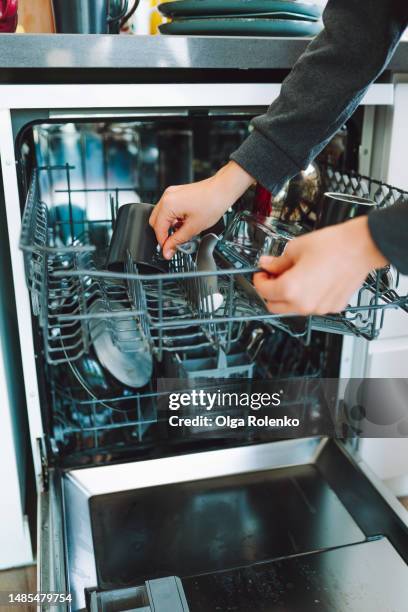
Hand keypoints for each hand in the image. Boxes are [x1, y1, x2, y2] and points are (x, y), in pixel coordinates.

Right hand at [149, 161, 253, 258]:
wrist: (223, 189)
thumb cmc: (212, 203)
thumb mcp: (194, 227)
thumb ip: (178, 241)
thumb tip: (168, 250)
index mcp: (169, 204)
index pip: (158, 229)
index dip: (163, 243)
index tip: (168, 251)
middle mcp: (167, 197)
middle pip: (155, 221)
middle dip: (163, 234)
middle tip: (173, 244)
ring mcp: (171, 194)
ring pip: (161, 215)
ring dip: (168, 226)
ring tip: (182, 232)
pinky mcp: (176, 193)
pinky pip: (168, 209)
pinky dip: (172, 218)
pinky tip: (183, 223)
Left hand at [253, 216, 387, 314]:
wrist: (361, 247)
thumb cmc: (333, 246)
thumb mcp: (295, 248)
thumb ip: (277, 261)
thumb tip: (268, 265)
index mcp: (290, 289)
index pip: (263, 291)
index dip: (259, 280)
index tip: (261, 273)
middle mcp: (304, 304)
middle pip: (275, 307)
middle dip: (270, 292)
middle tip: (273, 276)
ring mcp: (319, 308)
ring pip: (294, 308)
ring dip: (288, 296)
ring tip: (295, 276)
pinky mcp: (332, 307)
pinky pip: (312, 306)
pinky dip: (307, 297)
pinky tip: (312, 280)